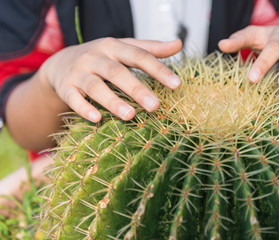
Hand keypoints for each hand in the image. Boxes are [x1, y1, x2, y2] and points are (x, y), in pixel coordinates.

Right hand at [39, 38, 181, 122]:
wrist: (61, 62)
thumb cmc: (102, 57)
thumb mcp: (123, 49)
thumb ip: (150, 49)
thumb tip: (179, 45)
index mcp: (113, 47)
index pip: (139, 56)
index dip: (158, 69)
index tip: (176, 84)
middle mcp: (95, 57)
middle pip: (117, 72)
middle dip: (136, 89)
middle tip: (155, 106)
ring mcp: (79, 73)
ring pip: (95, 86)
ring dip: (112, 101)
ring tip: (130, 115)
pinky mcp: (66, 88)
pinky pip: (73, 98)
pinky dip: (84, 108)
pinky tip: (97, 118)